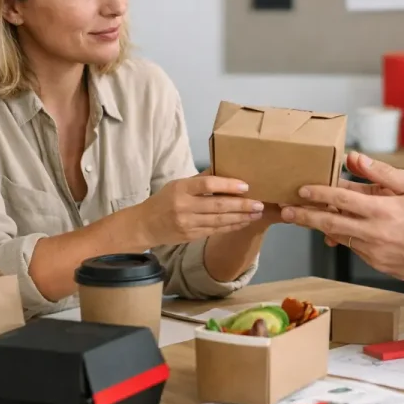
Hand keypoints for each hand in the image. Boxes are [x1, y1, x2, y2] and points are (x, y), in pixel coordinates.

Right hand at [144, 172, 265, 245]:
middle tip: (259, 203)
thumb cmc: (164, 200)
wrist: (144, 225)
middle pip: (217, 205)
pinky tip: (243, 222)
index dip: (228, 185)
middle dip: (241, 205)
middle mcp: (184, 206)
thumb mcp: (178, 184)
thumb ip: (200, 179)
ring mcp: (188, 223)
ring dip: (240, 217)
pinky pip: (215, 230)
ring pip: (219, 220)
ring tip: (256, 213)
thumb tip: (224, 167)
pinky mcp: (191, 236)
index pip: (207, 184)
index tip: (246, 185)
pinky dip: (231, 226)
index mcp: (181, 189)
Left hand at [281, 151, 403, 285]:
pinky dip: (341, 237)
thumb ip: (380, 172)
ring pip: (338, 236)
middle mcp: (373, 232)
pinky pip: (351, 247)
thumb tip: (353, 158)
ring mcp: (372, 251)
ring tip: (303, 218)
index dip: (318, 193)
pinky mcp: (374, 263)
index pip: (341, 199)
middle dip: (304, 216)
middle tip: (286, 211)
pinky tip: (334, 230)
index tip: (301, 190)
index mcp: (382, 210)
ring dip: (320, 226)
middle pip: (330, 222)